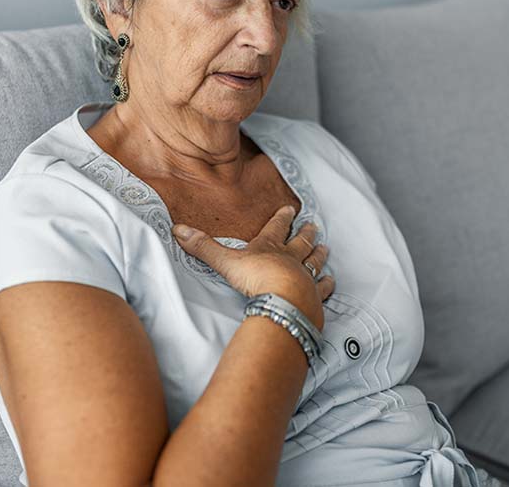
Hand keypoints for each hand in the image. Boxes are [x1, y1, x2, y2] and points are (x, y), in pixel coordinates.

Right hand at [170, 205, 334, 329]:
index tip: (290, 209)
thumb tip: (177, 229)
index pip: (276, 228)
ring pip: (315, 262)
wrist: (284, 300)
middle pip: (300, 243)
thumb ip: (203, 247)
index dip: (282, 218)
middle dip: (306, 234)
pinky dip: (327, 284)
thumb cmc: (256, 278)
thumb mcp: (225, 261)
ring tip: (325, 248)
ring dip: (319, 254)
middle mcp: (291, 259)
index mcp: (270, 248)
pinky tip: (331, 281)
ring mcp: (305, 277)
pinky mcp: (314, 296)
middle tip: (314, 226)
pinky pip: (323, 288)